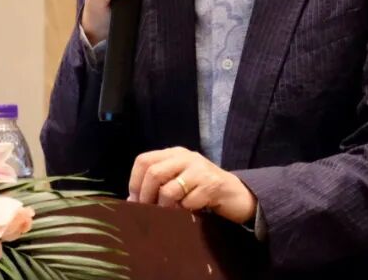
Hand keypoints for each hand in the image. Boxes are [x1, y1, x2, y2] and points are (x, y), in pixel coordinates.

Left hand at [127, 147, 256, 224]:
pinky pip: (188, 202)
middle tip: (146, 211)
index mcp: (174, 153)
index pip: (144, 160)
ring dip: (164, 207)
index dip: (134, 182)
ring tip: (167, 214)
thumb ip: (158, 184)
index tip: (134, 201)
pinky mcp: (212, 185)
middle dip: (146, 196)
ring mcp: (199, 170)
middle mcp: (186, 157)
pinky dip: (183, 211)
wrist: (237, 194)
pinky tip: (188, 212)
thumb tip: (131, 200)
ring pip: (169, 190)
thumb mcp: (179, 181)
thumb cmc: (202, 189)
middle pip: (154, 173)